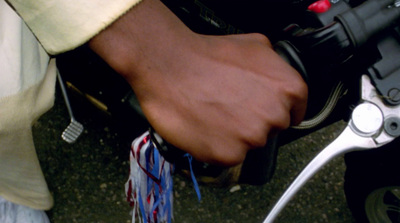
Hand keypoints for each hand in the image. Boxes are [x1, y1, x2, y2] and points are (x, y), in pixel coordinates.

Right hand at [89, 0, 307, 165]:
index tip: (263, 111)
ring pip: (249, 143)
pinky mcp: (229, 154)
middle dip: (253, 121)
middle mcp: (275, 115)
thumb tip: (274, 75)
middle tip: (229, 107)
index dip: (276, 110)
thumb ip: (274, 65)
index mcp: (289, 89)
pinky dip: (217, 145)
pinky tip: (205, 126)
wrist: (170, 67)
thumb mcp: (254, 44)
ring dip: (234, 134)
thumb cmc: (206, 55)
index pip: (296, 112)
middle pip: (271, 129)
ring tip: (213, 113)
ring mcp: (252, 137)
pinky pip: (228, 155)